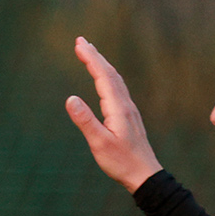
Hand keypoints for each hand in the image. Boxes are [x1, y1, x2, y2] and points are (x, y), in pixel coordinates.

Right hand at [64, 37, 163, 192]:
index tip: (79, 44)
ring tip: (90, 54)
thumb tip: (70, 98)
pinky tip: (104, 79)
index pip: (103, 77)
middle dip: (95, 56)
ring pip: (115, 80)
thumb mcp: (99, 143)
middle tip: (80, 41)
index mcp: (118, 108)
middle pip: (110, 73)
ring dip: (102, 64)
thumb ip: (85, 121)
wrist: (144, 174)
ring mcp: (128, 109)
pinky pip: (117, 89)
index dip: (91, 59)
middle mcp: (125, 104)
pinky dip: (108, 77)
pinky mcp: (128, 116)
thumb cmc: (121, 161)